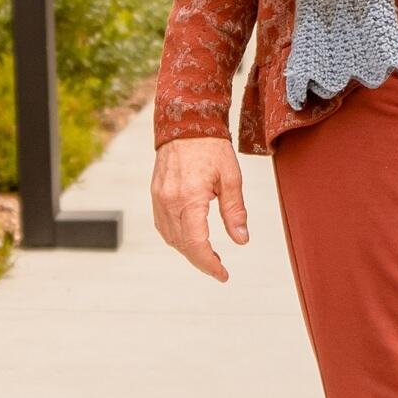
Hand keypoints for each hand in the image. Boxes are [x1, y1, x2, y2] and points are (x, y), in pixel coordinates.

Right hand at [152, 135, 248, 281]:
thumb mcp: (231, 178)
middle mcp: (169, 201)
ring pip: (170, 238)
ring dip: (188, 251)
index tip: (223, 274)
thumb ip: (235, 211)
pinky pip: (163, 225)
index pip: (196, 243)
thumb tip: (241, 240)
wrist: (186, 123)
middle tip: (220, 268)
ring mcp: (159, 198)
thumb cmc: (212, 147)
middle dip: (201, 261)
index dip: (209, 264)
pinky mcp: (155, 194)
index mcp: (189, 198)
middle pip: (182, 245)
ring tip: (209, 254)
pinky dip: (176, 237)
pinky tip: (191, 238)